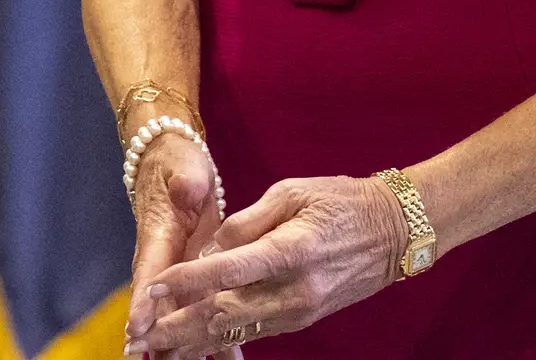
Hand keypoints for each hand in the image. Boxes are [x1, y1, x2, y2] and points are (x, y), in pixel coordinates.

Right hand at [125, 129, 227, 340]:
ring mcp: (176, 270)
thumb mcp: (182, 167)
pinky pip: (198, 308)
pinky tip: (223, 356)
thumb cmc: (177, 165)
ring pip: (176, 313)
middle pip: (157, 304)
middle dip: (156, 335)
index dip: (142, 301)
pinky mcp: (192, 275)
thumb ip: (184, 180)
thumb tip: (184, 186)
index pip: (148, 271)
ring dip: (179, 342)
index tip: (136, 328)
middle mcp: (162, 259)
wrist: (172, 165)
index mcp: (158, 233)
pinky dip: (206, 334)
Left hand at [127, 175, 410, 355]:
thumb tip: (208, 249)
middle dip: (177, 328)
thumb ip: (245, 222)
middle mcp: (295, 290)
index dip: (185, 282)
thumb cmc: (341, 201)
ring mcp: (300, 310)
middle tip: (139, 338)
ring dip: (192, 343)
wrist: (397, 231)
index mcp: (291, 251)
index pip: (227, 271)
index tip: (151, 290)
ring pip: (236, 331)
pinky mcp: (302, 318)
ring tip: (155, 351)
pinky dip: (220, 342)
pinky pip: (254, 332)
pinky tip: (192, 349)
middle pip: (225, 314)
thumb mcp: (291, 192)